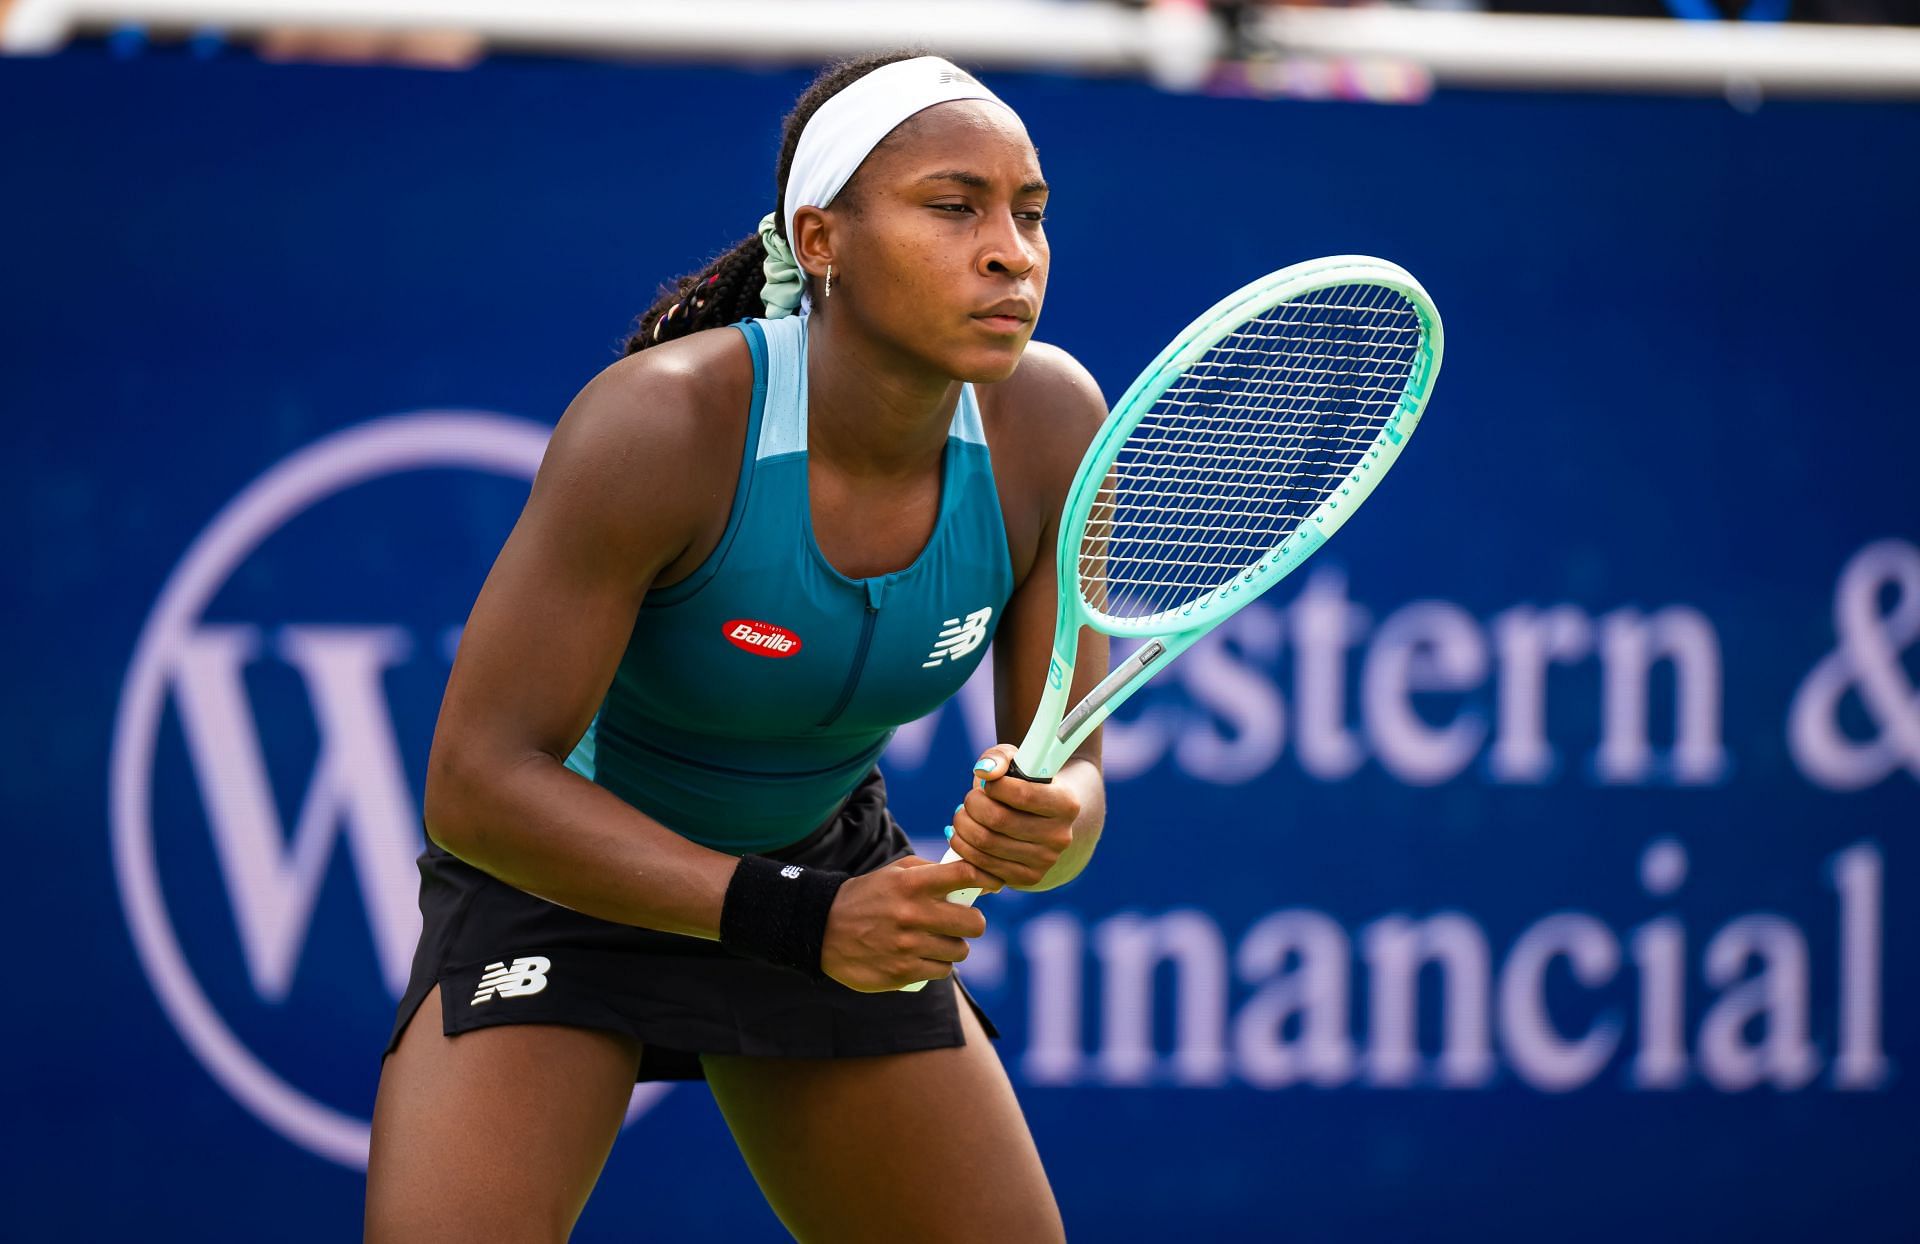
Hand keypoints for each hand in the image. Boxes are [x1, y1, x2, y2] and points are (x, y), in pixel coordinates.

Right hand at [820, 856, 1000, 991]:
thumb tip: (970, 876)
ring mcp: (908, 947)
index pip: (965, 876)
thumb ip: (930, 871)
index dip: (987, 878)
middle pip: (974, 923)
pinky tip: (922, 957)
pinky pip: (941, 972)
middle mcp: (913, 915)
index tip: (993, 884)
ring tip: (936, 941)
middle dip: (971, 923)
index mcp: (912, 884)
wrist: (822, 930)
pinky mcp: (902, 974)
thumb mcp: (893, 872)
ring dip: (953, 947)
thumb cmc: (866, 897)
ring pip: (960, 952)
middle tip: (961, 922)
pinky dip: (937, 965)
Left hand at [944, 744, 1080, 889]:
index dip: (994, 786)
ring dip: (962, 826)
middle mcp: (1060, 837)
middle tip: (969, 799)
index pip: (1022, 794)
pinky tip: (962, 835)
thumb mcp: (1018, 761)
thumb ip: (999, 757)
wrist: (1047, 820)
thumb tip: (984, 771)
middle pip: (998, 820)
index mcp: (1066, 804)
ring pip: (986, 844)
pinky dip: (964, 848)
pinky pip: (983, 867)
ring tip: (962, 815)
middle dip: (972, 805)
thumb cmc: (1028, 784)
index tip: (986, 782)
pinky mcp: (1027, 878)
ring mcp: (1045, 862)